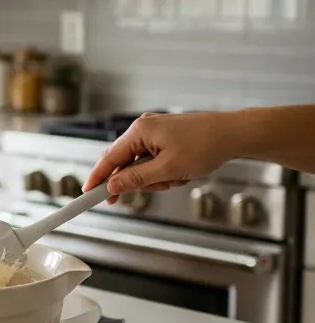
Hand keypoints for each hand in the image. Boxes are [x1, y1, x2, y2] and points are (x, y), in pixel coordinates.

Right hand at [83, 111, 239, 202]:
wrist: (235, 133)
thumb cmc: (206, 146)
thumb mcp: (169, 170)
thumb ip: (137, 179)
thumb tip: (113, 186)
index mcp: (140, 132)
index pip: (109, 159)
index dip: (97, 178)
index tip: (87, 194)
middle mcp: (143, 128)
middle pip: (124, 162)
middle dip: (136, 181)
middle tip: (147, 191)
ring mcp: (155, 131)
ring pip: (141, 164)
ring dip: (156, 178)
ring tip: (178, 178)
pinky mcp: (166, 137)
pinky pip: (154, 160)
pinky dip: (164, 171)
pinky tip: (182, 173)